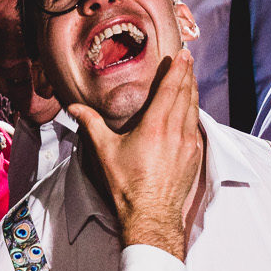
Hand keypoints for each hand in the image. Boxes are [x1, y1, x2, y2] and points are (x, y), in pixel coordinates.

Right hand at [74, 53, 204, 258]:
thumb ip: (90, 124)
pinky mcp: (194, 156)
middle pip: (187, 94)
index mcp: (156, 125)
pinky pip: (197, 126)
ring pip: (195, 109)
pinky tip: (190, 110)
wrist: (151, 215)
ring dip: (193, 92)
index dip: (178, 69)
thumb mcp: (105, 152)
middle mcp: (177, 131)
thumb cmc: (127, 185)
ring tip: (190, 80)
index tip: (183, 55)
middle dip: (188, 75)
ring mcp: (189, 144)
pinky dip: (194, 112)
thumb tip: (73, 107)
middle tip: (188, 60)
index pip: (172, 88)